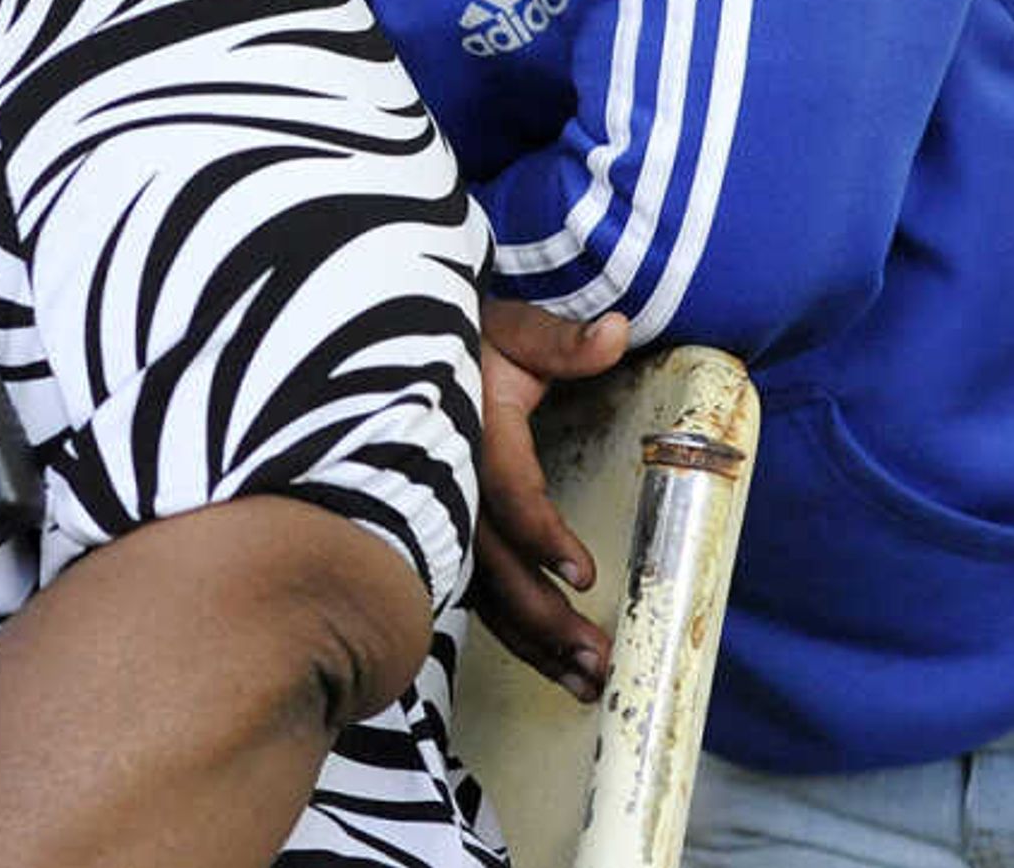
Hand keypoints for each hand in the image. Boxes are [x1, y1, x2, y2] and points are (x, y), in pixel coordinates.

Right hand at [469, 296, 629, 701]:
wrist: (395, 355)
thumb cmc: (460, 342)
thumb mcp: (510, 330)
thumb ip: (561, 341)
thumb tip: (619, 332)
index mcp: (464, 430)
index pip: (504, 490)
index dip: (539, 532)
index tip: (582, 572)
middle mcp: (445, 485)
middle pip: (493, 565)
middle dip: (544, 617)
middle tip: (598, 658)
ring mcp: (435, 519)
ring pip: (482, 594)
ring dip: (533, 643)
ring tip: (588, 682)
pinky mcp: (438, 540)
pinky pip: (474, 595)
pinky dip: (513, 635)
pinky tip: (551, 666)